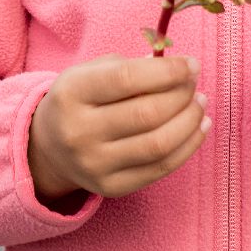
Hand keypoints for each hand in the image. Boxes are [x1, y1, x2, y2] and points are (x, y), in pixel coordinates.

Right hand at [27, 53, 209, 204]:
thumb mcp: (92, 72)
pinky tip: (200, 126)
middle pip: (147, 114)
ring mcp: (95, 165)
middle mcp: (79, 132)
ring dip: (189, 120)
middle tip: (195, 82)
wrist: (49, 147)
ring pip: (158, 144)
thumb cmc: (81, 98)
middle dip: (182, 95)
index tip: (192, 63)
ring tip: (200, 102)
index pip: (127, 79)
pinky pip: (160, 169)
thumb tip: (178, 69)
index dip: (167, 71)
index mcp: (72, 93)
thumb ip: (132, 66)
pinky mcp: (111, 188)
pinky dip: (189, 146)